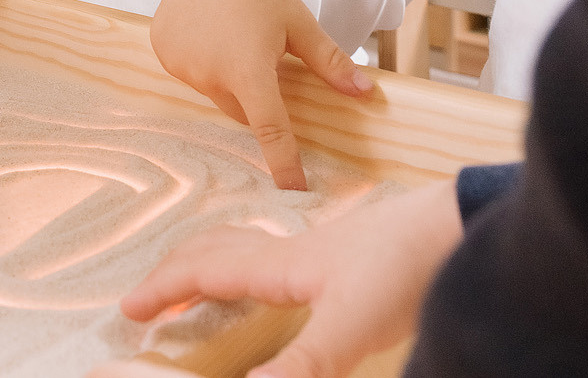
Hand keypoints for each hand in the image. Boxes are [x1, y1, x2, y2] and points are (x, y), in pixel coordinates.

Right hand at [94, 179, 461, 377]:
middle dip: (175, 272)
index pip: (204, 273)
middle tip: (150, 297)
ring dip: (208, 260)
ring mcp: (320, 246)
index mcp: (280, 265)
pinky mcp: (346, 251)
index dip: (164, 290)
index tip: (128, 307)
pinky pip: (277, 250)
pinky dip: (250, 260)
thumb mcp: (353, 326)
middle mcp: (291, 249)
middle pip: (215, 251)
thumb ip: (303, 363)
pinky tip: (276, 276)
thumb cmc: (410, 266)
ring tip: (196, 279)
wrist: (459, 223)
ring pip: (245, 246)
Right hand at [153, 0, 372, 190]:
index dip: (283, 162)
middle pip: (241, 109)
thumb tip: (367, 94)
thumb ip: (331, 63)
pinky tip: (208, 30)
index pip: (270, 129)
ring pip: (214, 92)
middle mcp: (209, 72)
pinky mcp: (162, 51)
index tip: (294, 190)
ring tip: (232, 35)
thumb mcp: (301, 25)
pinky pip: (190, 74)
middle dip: (255, 95)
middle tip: (263, 57)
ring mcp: (180, 63)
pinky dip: (202, 63)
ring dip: (228, 79)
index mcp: (248, 69)